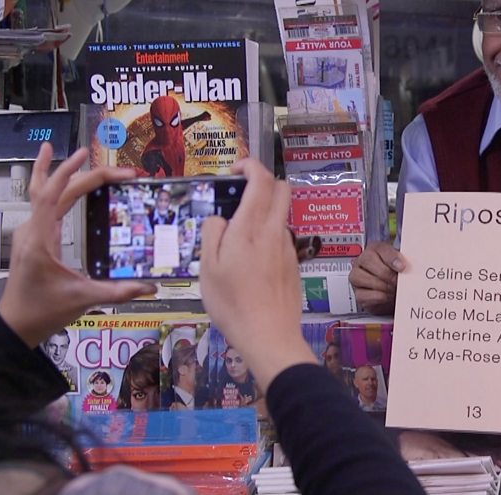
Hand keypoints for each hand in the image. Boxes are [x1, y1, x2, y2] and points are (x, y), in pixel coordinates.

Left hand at [0, 144, 155, 347]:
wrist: (15, 326)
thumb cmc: (43, 311)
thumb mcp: (82, 300)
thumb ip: (118, 292)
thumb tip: (152, 287)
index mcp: (40, 238)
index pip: (53, 194)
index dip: (71, 172)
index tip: (89, 156)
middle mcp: (32, 230)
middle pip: (53, 189)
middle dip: (81, 173)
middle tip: (112, 165)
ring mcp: (30, 233)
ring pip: (42, 193)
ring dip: (59, 172)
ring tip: (75, 154)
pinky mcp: (34, 240)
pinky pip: (44, 206)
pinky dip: (57, 190)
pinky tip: (67, 186)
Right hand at [199, 158, 315, 390]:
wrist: (269, 335)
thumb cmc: (232, 303)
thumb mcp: (207, 268)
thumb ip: (212, 233)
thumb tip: (219, 218)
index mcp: (251, 228)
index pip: (261, 180)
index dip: (250, 166)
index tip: (235, 170)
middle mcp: (274, 231)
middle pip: (281, 189)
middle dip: (263, 181)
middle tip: (240, 192)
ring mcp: (288, 247)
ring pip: (282, 213)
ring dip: (265, 209)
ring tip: (240, 231)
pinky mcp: (294, 264)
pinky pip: (282, 236)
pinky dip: (269, 233)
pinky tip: (252, 258)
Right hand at [349, 241, 403, 314]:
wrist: (393, 291)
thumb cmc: (396, 274)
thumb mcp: (401, 264)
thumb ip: (403, 262)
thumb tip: (405, 266)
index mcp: (375, 249)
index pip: (381, 248)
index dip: (392, 258)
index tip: (402, 267)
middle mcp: (363, 260)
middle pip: (369, 261)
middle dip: (387, 274)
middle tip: (398, 281)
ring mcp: (356, 276)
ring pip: (362, 277)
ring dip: (382, 286)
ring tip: (393, 289)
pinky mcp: (358, 293)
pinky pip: (364, 294)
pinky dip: (378, 297)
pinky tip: (387, 296)